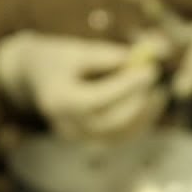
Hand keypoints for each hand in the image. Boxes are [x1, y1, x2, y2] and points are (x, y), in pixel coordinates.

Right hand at [0, 31, 166, 139]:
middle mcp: (67, 125)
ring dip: (144, 113)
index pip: (98, 99)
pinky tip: (152, 103)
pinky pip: (120, 137)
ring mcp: (78, 138)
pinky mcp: (89, 141)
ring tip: (157, 90)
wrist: (33, 76)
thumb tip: (144, 57)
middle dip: (138, 99)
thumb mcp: (77, 49)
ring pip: (120, 133)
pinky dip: (139, 122)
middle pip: (111, 120)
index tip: (150, 69)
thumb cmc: (58, 57)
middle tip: (154, 75)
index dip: (127, 86)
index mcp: (59, 100)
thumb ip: (107, 55)